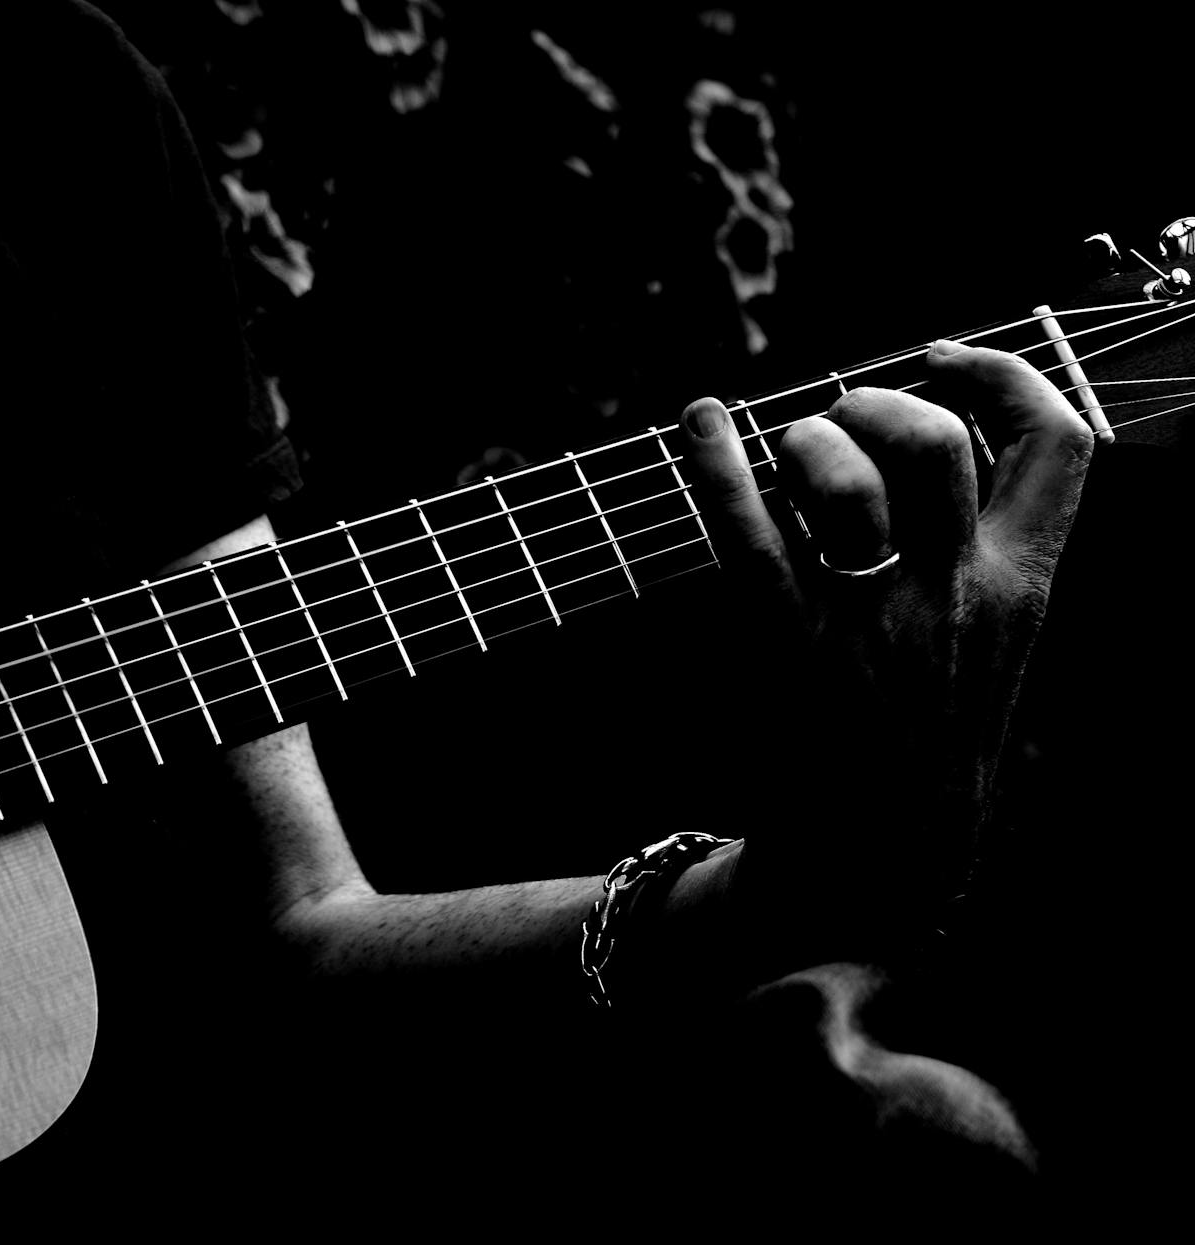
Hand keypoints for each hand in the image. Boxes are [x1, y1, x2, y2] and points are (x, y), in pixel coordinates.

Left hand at [677, 342, 1091, 924]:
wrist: (877, 859)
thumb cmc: (923, 729)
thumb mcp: (990, 638)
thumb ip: (977, 546)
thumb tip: (917, 429)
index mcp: (1021, 590)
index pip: (1058, 445)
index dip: (1002, 375)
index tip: (939, 358)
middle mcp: (957, 601)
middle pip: (934, 445)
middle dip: (876, 404)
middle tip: (835, 419)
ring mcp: (873, 627)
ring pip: (847, 483)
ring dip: (804, 440)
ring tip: (783, 454)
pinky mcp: (788, 652)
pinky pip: (749, 539)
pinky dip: (714, 466)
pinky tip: (694, 422)